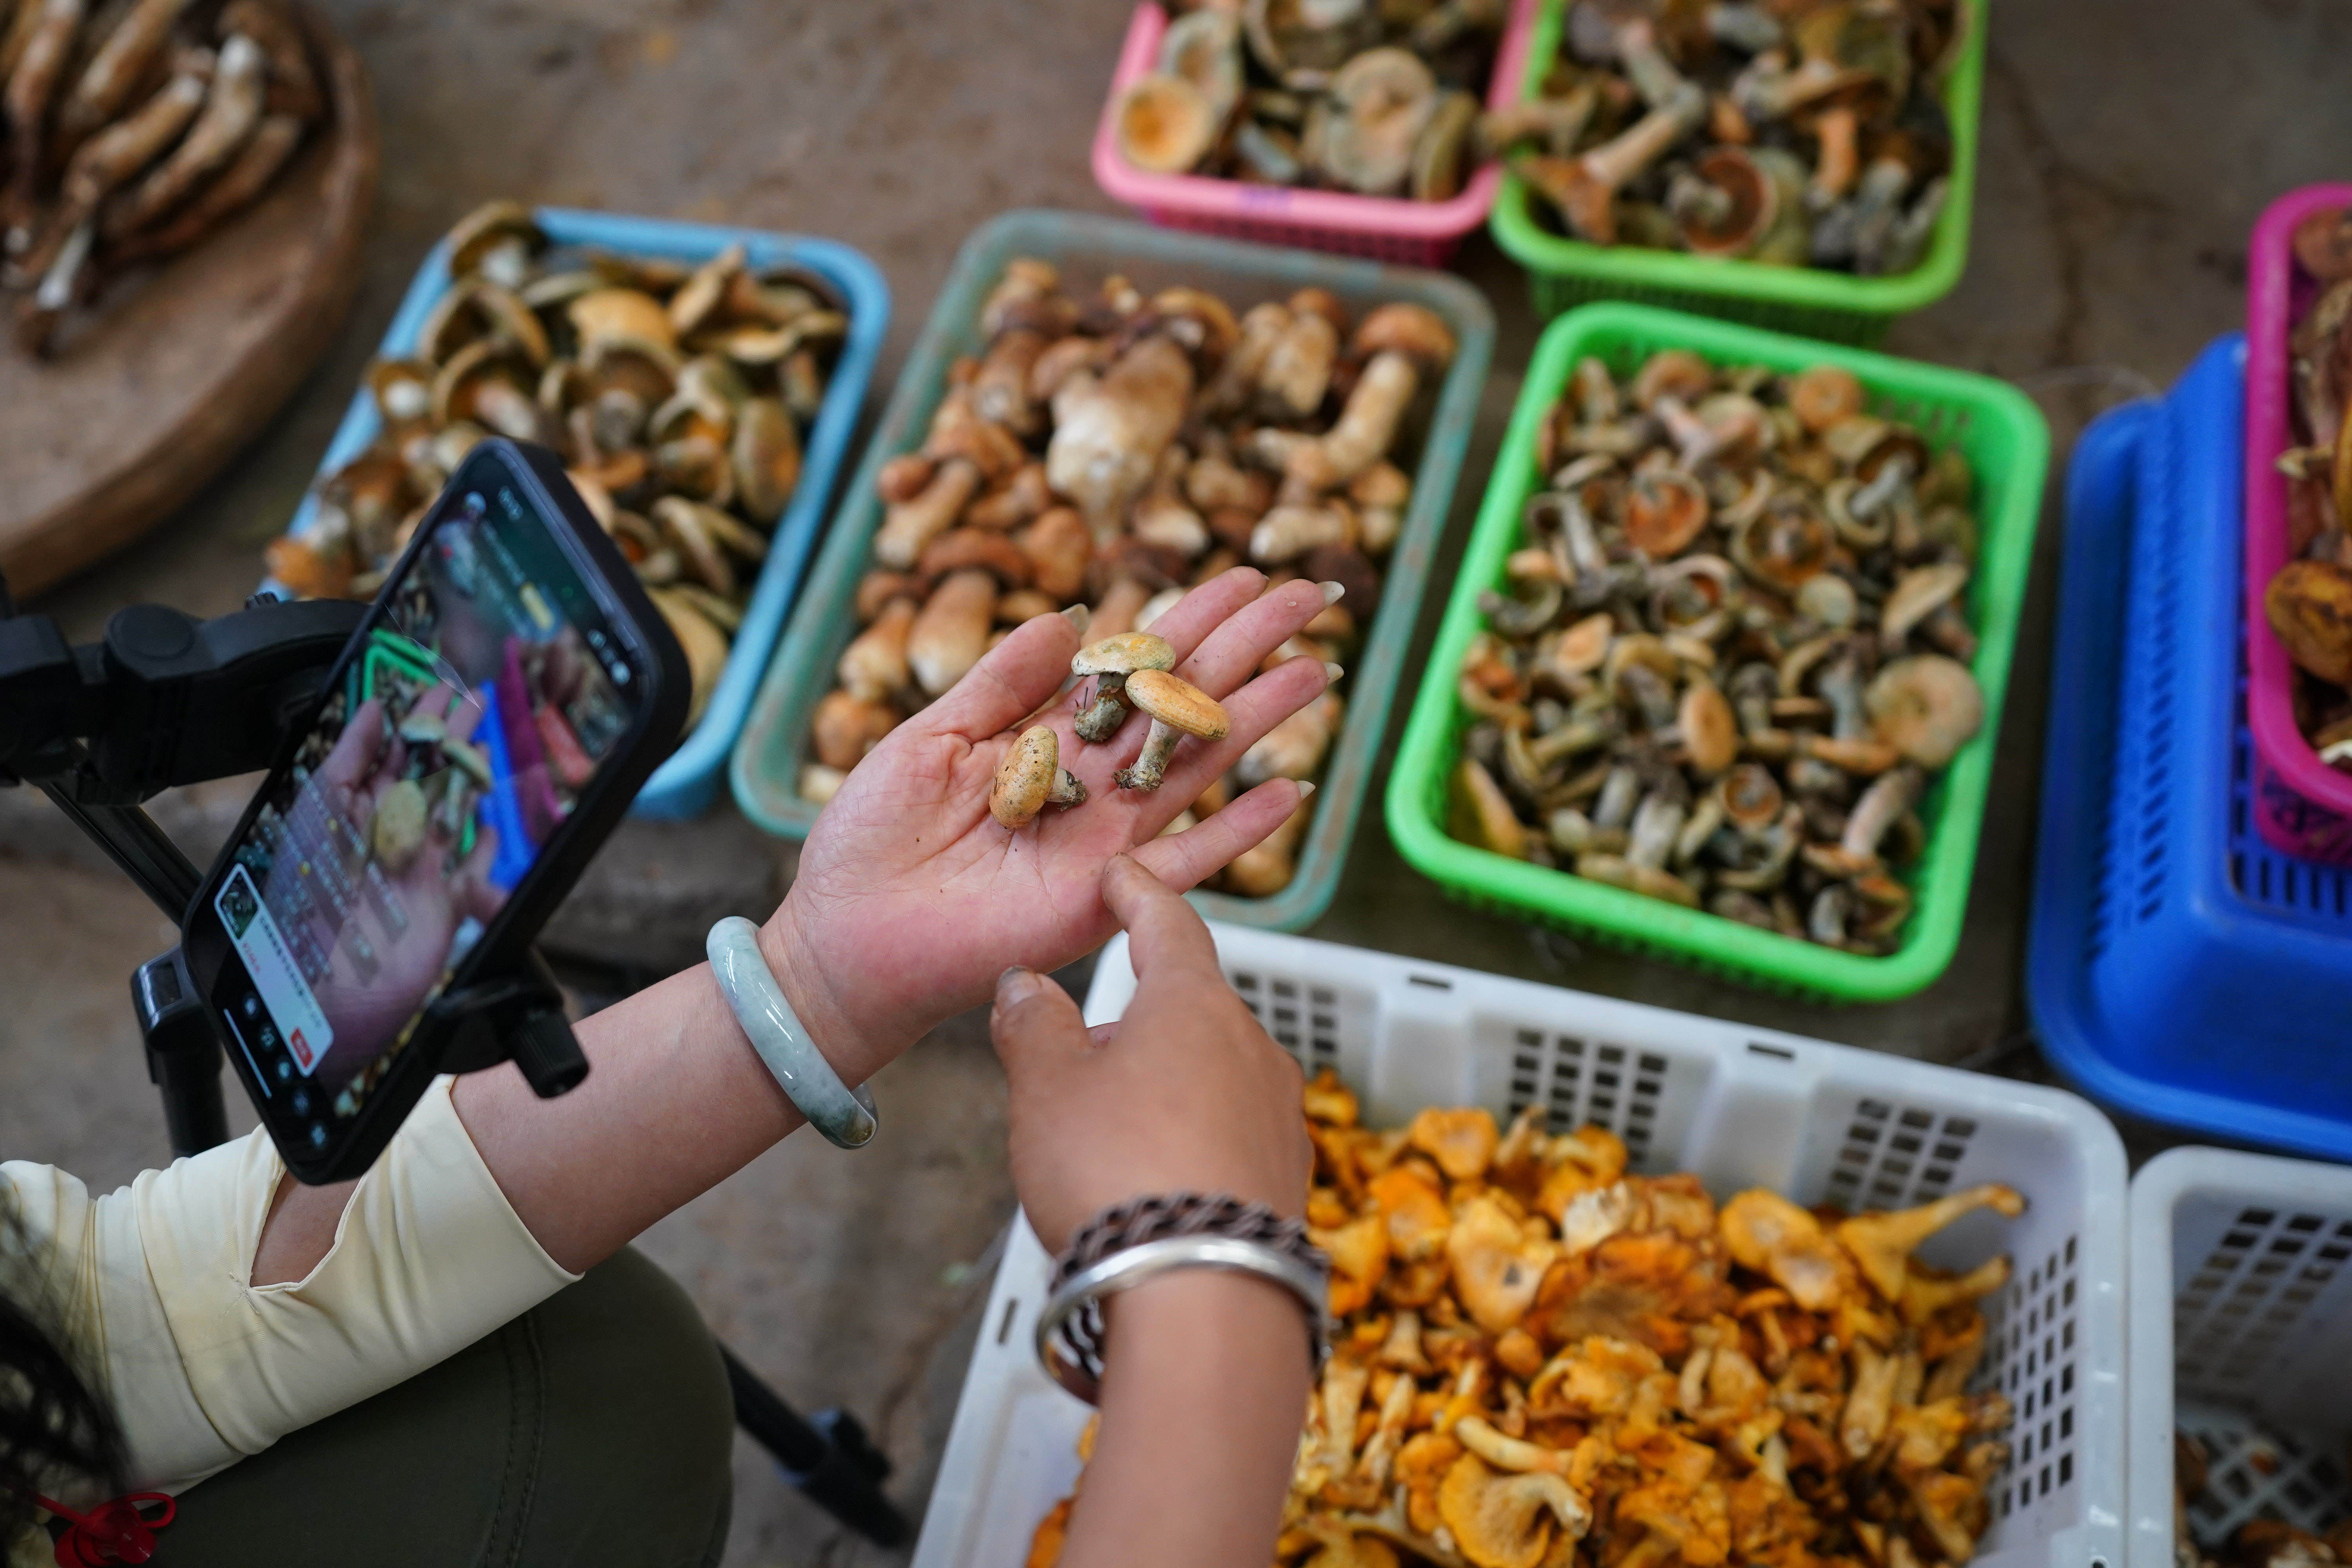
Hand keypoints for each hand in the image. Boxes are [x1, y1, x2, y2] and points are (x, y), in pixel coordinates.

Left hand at [308, 686, 501, 1073]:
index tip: (437, 685)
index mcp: (353, 808)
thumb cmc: (310, 892)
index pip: (390, 753)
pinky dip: (483, 846)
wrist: (330, 980)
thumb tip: (373, 707)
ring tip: (486, 742)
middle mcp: (387, 832)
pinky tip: (491, 823)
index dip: (415, 719)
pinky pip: (471, 866)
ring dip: (470, 775)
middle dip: (450, 735)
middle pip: (427, 773)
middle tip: (474, 696)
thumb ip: (348, 756)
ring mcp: (419, 866)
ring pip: (452, 810)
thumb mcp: (319, 806)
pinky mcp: (446, 900)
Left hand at [769, 568, 1333, 1086]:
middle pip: (1183, 703)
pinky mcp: (1106, 896)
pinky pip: (1189, 862)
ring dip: (1261, 719)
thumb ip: (1000, 682)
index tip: (1241, 577)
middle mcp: (1091, 783)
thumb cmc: (872, 841)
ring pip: (1200, 766)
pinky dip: (1242, 831)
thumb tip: (1068, 618)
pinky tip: (1291, 791)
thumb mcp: (928, 738)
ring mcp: (1106, 840)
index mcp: (1047, 737)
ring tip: (1318, 670)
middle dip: (1246, 649)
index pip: (1134, 667)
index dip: (1190, 621)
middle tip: (1307, 598)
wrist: (847, 939)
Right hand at [997, 856, 1313, 1567]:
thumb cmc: (1117, 1175)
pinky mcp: (1289, 1181)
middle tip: (1081, 1048)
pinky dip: (1189, 1140)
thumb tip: (1027, 987)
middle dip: (1138, 1018)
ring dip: (1162, 1085)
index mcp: (1196, 1004)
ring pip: (1213, 1075)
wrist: (1204, 1300)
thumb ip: (1034, 1025)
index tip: (1121, 875)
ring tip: (1105, 1130)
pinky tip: (1152, 1180)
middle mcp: (1254, 1050)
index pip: (1170, 923)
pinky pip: (1230, 1137)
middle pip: (1191, 1008)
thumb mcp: (1046, 1087)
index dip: (1138, 894)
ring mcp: (1282, 1117)